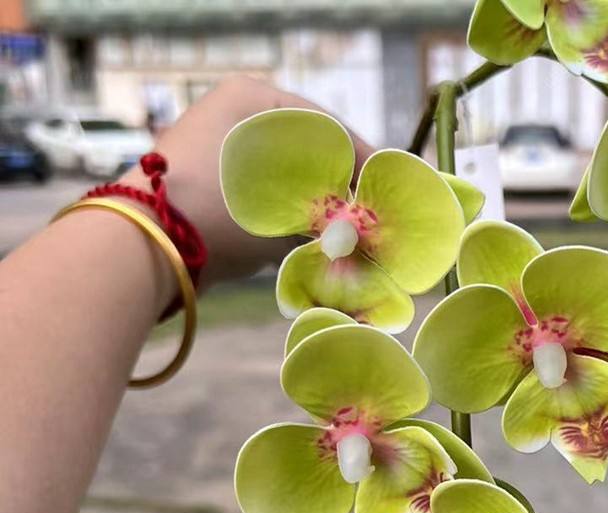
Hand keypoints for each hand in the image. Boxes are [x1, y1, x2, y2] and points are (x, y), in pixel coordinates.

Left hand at [118, 76, 372, 286]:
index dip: (361, 159)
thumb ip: (326, 212)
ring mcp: (221, 150)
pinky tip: (310, 245)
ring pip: (286, 178)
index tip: (386, 189)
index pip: (326, 125)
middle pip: (306, 152)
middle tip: (367, 216)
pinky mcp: (211, 187)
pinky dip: (287, 221)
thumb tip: (360, 228)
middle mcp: (236, 116)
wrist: (148, 244)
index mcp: (255, 98)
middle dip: (337, 188)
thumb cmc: (219, 209)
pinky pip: (263, 199)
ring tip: (344, 235)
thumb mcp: (282, 205)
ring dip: (314, 209)